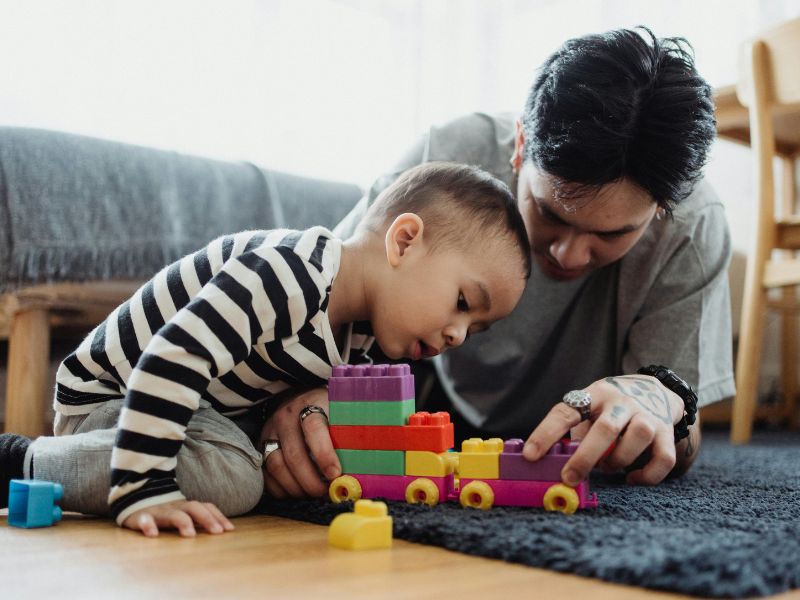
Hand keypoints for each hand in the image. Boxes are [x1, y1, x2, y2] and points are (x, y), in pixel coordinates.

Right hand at [122, 499, 233, 537]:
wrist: (134, 499)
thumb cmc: (165, 512)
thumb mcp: (183, 514)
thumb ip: (199, 520)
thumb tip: (223, 530)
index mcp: (186, 506)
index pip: (206, 508)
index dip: (218, 517)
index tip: (229, 529)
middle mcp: (175, 507)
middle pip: (193, 508)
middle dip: (206, 519)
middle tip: (217, 532)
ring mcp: (158, 511)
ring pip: (171, 514)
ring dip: (182, 522)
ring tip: (190, 534)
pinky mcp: (140, 517)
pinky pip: (144, 520)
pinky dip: (148, 526)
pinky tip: (152, 534)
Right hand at [260, 387, 339, 497]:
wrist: (300, 399)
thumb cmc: (328, 410)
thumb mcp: (341, 412)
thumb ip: (350, 434)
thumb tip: (362, 467)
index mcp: (310, 405)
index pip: (314, 428)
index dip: (324, 454)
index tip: (336, 474)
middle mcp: (286, 417)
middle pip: (294, 454)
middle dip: (311, 480)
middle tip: (326, 493)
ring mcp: (270, 432)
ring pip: (276, 466)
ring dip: (295, 487)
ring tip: (312, 494)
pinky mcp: (261, 446)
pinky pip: (266, 474)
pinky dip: (281, 488)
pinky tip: (297, 492)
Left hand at [522, 375, 683, 485]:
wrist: (657, 389)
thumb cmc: (612, 407)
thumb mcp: (590, 407)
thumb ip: (576, 431)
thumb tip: (554, 463)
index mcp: (595, 394)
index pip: (565, 412)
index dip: (546, 433)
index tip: (530, 455)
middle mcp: (622, 402)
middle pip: (605, 429)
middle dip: (585, 458)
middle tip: (569, 478)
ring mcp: (648, 415)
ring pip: (637, 438)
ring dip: (618, 460)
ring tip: (607, 467)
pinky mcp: (667, 432)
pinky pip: (663, 459)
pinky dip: (647, 475)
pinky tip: (631, 478)